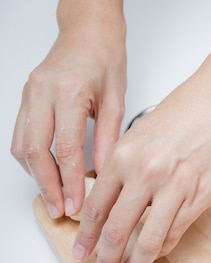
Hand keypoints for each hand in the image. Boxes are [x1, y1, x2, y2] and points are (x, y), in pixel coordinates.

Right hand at [11, 21, 125, 218]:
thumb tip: (106, 174)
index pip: (66, 149)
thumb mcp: (117, 101)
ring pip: (22, 145)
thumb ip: (109, 139)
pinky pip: (20, 135)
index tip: (77, 204)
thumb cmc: (105, 60)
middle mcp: (43, 93)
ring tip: (55, 197)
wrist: (87, 32)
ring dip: (36, 176)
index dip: (70, 181)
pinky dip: (31, 159)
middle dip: (48, 186)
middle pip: (36, 152)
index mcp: (70, 93)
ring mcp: (29, 94)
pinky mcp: (25, 97)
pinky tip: (46, 174)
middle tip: (61, 209)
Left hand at [71, 76, 210, 262]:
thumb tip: (112, 200)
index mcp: (123, 157)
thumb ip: (123, 168)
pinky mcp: (198, 196)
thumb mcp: (139, 136)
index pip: (96, 208)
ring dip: (135, 261)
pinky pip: (175, 231)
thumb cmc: (182, 113)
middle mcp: (144, 174)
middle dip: (105, 258)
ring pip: (148, 238)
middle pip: (117, 230)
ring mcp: (173, 188)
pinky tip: (155, 253)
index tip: (80, 252)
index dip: (86, 237)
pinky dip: (162, 247)